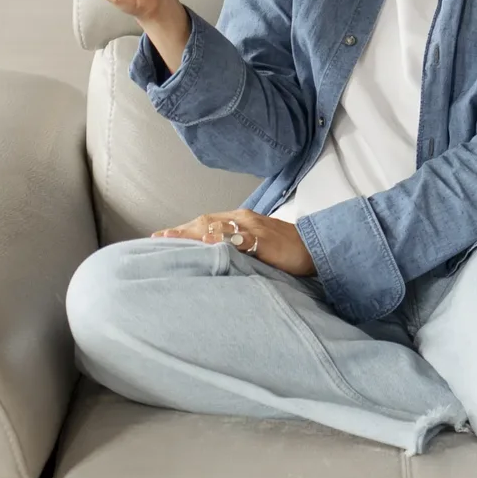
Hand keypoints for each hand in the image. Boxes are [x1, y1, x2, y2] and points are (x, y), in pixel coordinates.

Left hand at [153, 208, 313, 276]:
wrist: (318, 249)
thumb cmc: (289, 251)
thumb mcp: (259, 247)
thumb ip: (239, 248)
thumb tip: (214, 258)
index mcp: (242, 219)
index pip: (207, 222)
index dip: (184, 229)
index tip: (162, 237)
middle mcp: (244, 219)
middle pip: (206, 222)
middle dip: (181, 230)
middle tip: (157, 239)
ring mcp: (254, 227)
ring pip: (217, 226)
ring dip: (192, 233)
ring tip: (171, 240)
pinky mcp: (264, 239)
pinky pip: (238, 238)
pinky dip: (220, 240)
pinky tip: (206, 243)